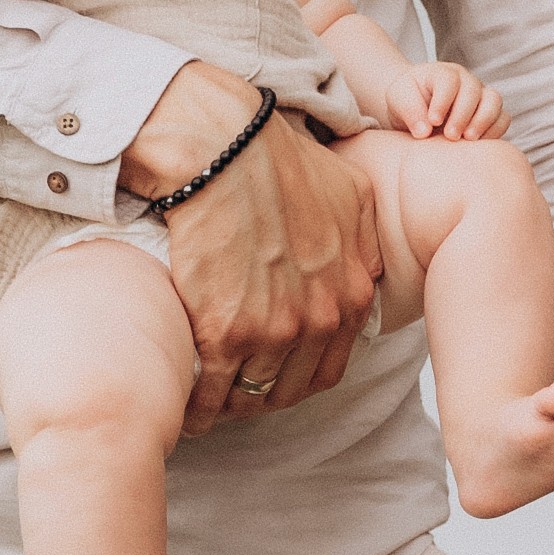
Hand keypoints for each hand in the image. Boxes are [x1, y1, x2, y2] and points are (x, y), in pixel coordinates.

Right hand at [135, 92, 382, 421]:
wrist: (224, 147)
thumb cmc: (279, 158)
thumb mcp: (351, 192)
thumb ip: (364, 240)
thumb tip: (365, 267)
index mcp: (352, 292)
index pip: (331, 363)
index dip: (299, 374)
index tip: (273, 373)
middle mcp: (320, 318)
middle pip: (292, 387)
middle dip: (265, 397)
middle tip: (238, 396)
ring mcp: (274, 330)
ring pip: (253, 394)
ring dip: (230, 406)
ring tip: (209, 405)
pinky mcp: (225, 333)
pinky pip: (213, 391)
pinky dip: (199, 406)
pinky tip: (188, 407)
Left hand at [399, 59, 506, 141]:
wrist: (415, 107)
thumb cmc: (406, 100)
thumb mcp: (398, 99)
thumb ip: (409, 110)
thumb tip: (424, 131)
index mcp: (442, 73)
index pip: (449, 80)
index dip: (443, 101)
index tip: (433, 121)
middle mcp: (465, 81)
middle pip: (473, 90)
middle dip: (463, 115)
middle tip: (450, 136)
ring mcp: (480, 95)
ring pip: (494, 100)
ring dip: (484, 121)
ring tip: (468, 140)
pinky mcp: (489, 113)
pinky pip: (503, 118)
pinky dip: (495, 130)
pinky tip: (479, 144)